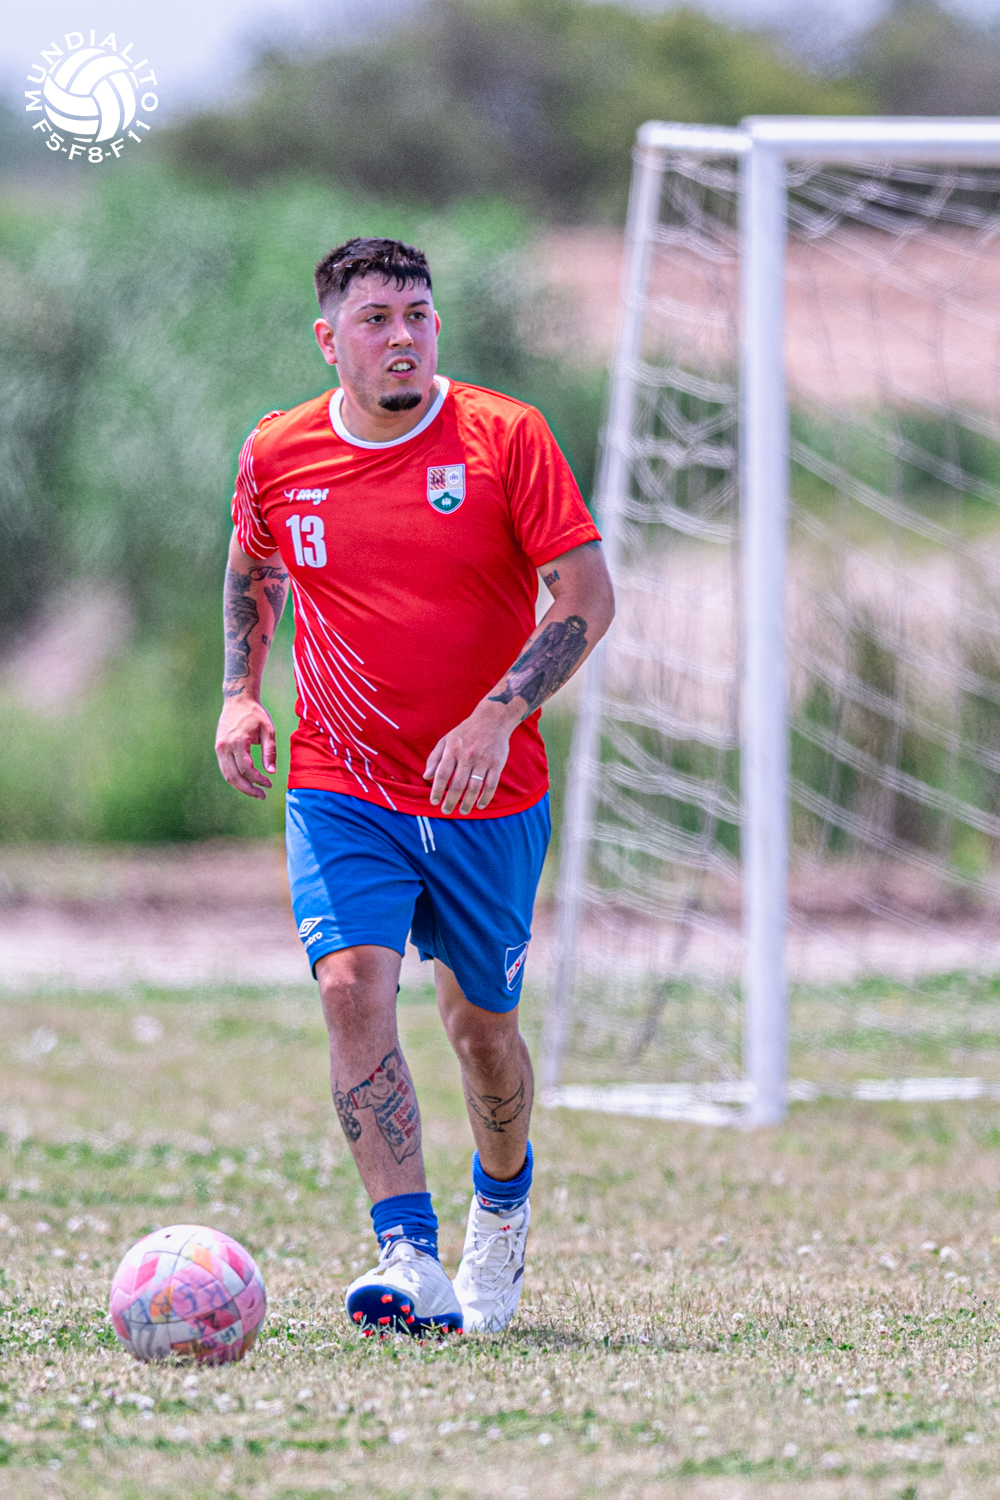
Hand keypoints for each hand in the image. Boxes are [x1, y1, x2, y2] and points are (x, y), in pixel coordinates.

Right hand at [215, 695, 276, 799]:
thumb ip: (270, 752)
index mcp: (238, 741)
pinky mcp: (218, 748)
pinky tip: (247, 782)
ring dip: (241, 786)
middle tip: (263, 795)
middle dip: (248, 789)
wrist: (238, 700)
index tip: (269, 784)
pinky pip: (225, 769)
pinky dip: (235, 778)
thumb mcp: (268, 730)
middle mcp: (225, 747)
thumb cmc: (255, 714)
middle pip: (234, 776)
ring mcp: (219, 748)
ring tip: (256, 792)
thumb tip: (272, 772)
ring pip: (227, 775)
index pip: (246, 769)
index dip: (258, 780)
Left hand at [423, 700, 517, 814]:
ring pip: (474, 787)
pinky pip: (491, 785)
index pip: (442, 774)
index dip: (437, 790)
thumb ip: (434, 758)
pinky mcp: (496, 764)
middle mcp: (467, 756)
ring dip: (467, 803)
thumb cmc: (466, 731)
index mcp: (453, 750)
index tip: (434, 802)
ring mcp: (483, 761)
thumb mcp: (446, 740)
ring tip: (462, 811)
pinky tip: (480, 805)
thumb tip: (426, 777)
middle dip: (451, 801)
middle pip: (457, 784)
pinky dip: (485, 797)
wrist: (492, 719)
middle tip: (446, 811)